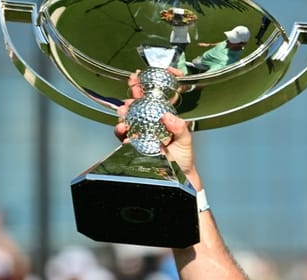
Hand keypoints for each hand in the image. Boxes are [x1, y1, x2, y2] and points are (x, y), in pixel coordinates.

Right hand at [114, 70, 201, 187]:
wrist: (177, 177)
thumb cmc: (183, 158)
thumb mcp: (186, 141)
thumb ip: (180, 129)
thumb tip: (169, 116)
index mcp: (164, 117)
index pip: (156, 98)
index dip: (150, 85)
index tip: (146, 76)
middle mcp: (150, 122)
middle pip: (140, 102)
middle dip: (135, 91)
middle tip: (133, 83)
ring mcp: (140, 132)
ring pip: (129, 116)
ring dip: (125, 109)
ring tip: (125, 108)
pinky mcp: (132, 144)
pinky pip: (123, 134)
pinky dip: (120, 130)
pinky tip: (122, 127)